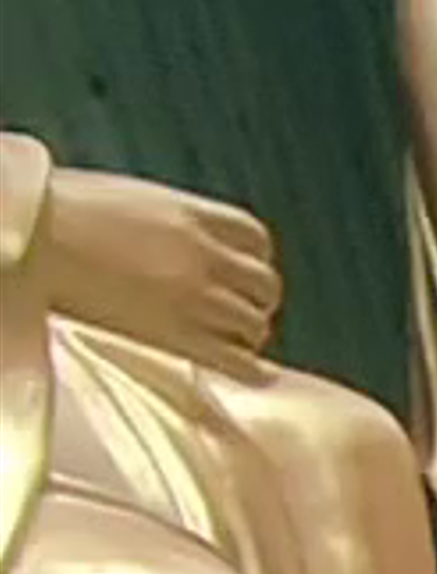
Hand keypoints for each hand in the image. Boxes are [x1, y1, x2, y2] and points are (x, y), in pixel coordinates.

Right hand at [37, 161, 282, 364]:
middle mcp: (206, 254)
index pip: (255, 239)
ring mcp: (197, 297)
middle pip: (263, 285)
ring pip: (253, 324)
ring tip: (227, 346)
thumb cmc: (62, 215)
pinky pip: (234, 361)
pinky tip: (232, 371)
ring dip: (246, 337)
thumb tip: (174, 245)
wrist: (36, 242)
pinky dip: (241, 368)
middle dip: (254, 302)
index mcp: (194, 214)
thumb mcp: (129, 201)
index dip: (252, 261)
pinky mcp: (179, 337)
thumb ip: (167, 224)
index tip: (243, 275)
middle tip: (237, 316)